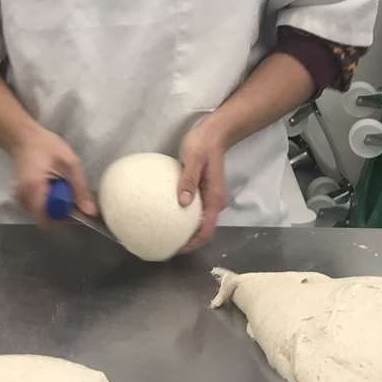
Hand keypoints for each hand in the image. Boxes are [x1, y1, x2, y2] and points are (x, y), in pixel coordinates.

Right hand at [7, 126, 95, 227]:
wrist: (23, 137)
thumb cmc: (46, 146)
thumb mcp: (70, 163)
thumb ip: (80, 189)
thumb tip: (90, 212)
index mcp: (34, 190)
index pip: (47, 220)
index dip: (64, 220)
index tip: (76, 210)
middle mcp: (23, 198)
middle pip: (45, 219)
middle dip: (61, 213)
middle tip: (73, 198)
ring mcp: (20, 198)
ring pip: (41, 214)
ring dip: (55, 207)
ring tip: (63, 189)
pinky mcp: (21, 196)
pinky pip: (37, 207)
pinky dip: (48, 202)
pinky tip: (54, 188)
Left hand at [177, 118, 228, 252]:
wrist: (214, 133)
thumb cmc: (202, 145)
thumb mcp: (193, 159)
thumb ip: (188, 180)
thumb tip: (182, 202)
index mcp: (214, 198)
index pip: (207, 230)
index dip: (194, 243)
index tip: (177, 248)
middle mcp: (215, 202)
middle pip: (204, 230)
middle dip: (188, 240)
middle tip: (166, 244)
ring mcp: (210, 198)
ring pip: (200, 222)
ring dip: (186, 231)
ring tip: (166, 233)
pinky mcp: (204, 192)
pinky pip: (196, 212)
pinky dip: (185, 219)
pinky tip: (170, 215)